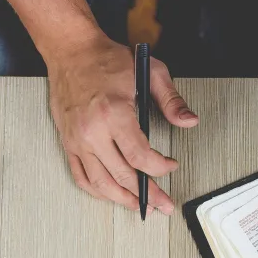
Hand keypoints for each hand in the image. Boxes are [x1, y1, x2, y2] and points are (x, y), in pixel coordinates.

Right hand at [47, 35, 198, 213]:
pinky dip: (98, 191)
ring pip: (101, 183)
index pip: (140, 156)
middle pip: (123, 176)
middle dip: (148, 194)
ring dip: (122, 200)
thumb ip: (171, 100)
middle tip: (163, 203)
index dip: (159, 168)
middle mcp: (92, 131)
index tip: (171, 167)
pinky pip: (81, 177)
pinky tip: (112, 195)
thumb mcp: (149, 72)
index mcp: (114, 113)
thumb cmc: (106, 60)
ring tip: (140, 206)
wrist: (71, 51)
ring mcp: (78, 140)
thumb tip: (189, 121)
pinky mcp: (68, 143)